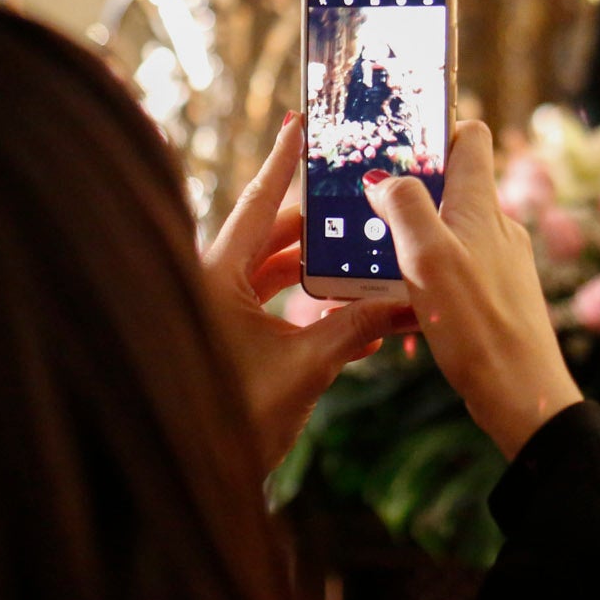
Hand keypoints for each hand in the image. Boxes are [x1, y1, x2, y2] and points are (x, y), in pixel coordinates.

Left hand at [204, 114, 412, 471]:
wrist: (189, 475)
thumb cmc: (233, 419)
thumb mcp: (305, 368)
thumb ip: (356, 328)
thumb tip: (410, 302)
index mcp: (214, 276)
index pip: (255, 204)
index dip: (282, 163)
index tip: (300, 124)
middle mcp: (207, 283)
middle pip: (266, 236)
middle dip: (314, 226)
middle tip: (354, 206)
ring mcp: (211, 310)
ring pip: (267, 270)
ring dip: (311, 268)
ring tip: (358, 259)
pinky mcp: (219, 336)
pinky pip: (263, 302)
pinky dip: (299, 301)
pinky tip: (342, 311)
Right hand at [365, 122, 582, 459]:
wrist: (523, 395)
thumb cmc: (478, 325)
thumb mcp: (429, 257)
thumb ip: (406, 207)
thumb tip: (384, 179)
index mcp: (481, 206)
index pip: (471, 138)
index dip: (437, 130)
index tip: (397, 139)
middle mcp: (496, 226)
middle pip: (454, 184)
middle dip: (411, 186)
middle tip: (365, 201)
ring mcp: (500, 262)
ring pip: (452, 228)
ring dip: (415, 232)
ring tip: (373, 251)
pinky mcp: (495, 296)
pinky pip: (456, 266)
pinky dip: (427, 269)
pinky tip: (402, 295)